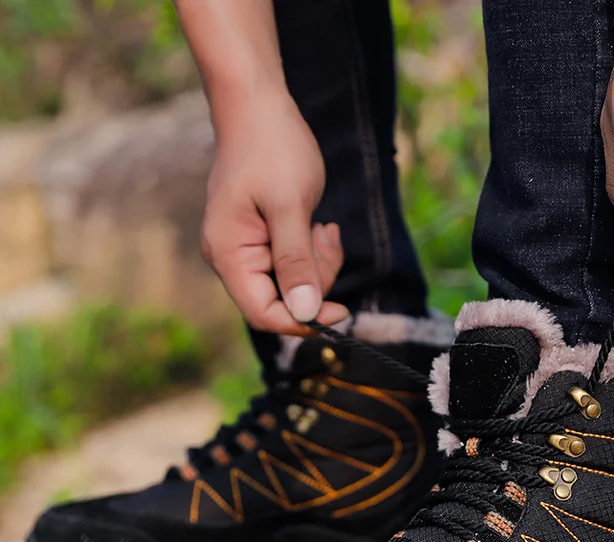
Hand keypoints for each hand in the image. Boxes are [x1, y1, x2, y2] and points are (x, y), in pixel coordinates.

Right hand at [201, 91, 348, 333]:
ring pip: (292, 285)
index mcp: (229, 255)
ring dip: (318, 264)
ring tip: (324, 228)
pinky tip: (319, 226)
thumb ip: (296, 262)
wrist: (258, 105)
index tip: (340, 310)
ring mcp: (246, 250)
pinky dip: (312, 252)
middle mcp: (231, 259)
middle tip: (328, 241)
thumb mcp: (290, 206)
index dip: (303, 321)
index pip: (264, 314)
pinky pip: (293, 264)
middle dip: (315, 281)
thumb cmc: (271, 148)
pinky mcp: (261, 241)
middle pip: (281, 302)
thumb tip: (306, 313)